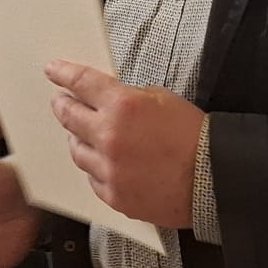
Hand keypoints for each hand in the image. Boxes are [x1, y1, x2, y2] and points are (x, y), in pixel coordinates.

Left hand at [46, 60, 203, 228]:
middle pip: (68, 116)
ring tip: (86, 134)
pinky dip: (96, 168)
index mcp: (123, 107)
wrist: (214, 180)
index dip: (62, 73)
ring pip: (76, 150)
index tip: (53, 71)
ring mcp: (110, 169)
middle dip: (62, 104)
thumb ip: (128, 97)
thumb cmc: (195, 139)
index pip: (80, 82)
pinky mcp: (114, 196)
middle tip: (61, 101)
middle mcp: (110, 138)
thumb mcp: (162, 99)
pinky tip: (106, 162)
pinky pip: (92, 178)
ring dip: (79, 138)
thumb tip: (105, 98)